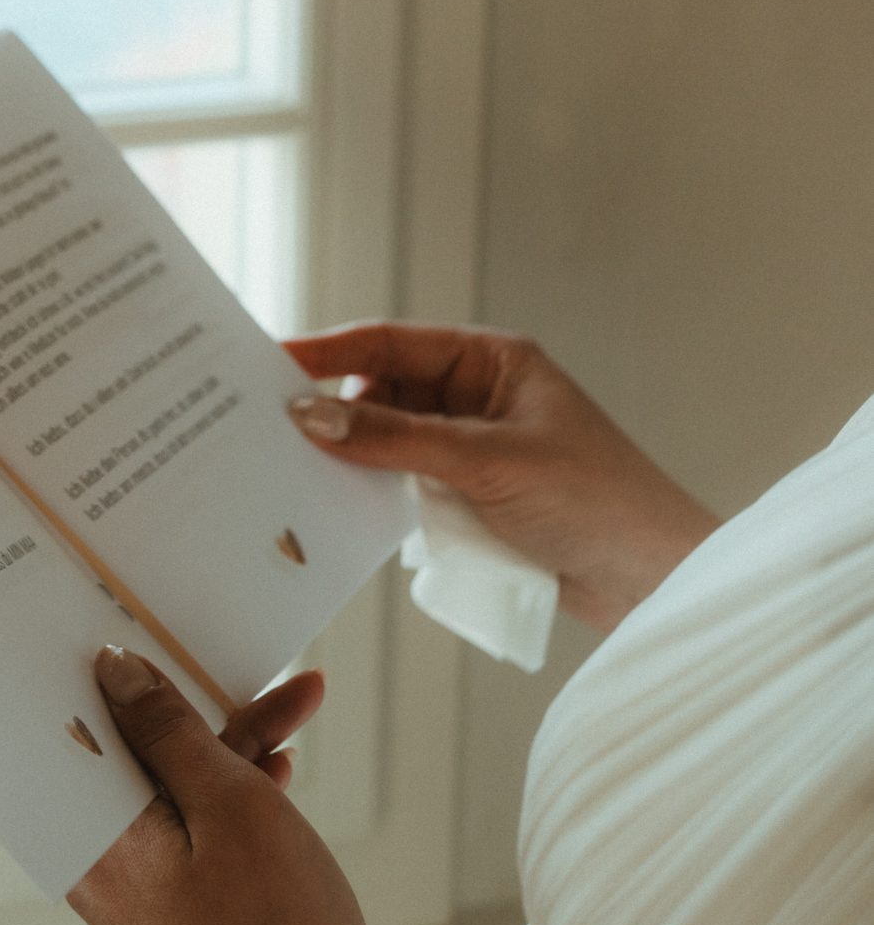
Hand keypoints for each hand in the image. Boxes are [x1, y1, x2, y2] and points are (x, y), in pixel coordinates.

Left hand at [68, 648, 385, 924]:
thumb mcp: (233, 810)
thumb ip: (170, 735)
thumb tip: (112, 670)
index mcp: (92, 840)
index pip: (66, 732)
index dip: (94, 671)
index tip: (123, 617)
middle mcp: (100, 871)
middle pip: (130, 759)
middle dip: (199, 706)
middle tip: (265, 668)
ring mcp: (141, 903)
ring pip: (171, 795)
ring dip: (230, 749)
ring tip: (301, 706)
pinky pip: (192, 839)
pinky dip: (235, 802)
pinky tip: (283, 775)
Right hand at [288, 322, 717, 631]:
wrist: (655, 580)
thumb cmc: (594, 501)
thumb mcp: (485, 462)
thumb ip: (395, 439)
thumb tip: (310, 415)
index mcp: (491, 360)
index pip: (389, 344)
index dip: (326, 352)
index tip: (268, 364)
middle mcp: (479, 395)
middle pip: (382, 392)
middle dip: (334, 412)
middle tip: (269, 433)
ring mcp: (476, 447)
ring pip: (390, 442)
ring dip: (356, 459)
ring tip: (298, 477)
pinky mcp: (476, 497)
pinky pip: (408, 484)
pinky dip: (380, 496)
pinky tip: (346, 513)